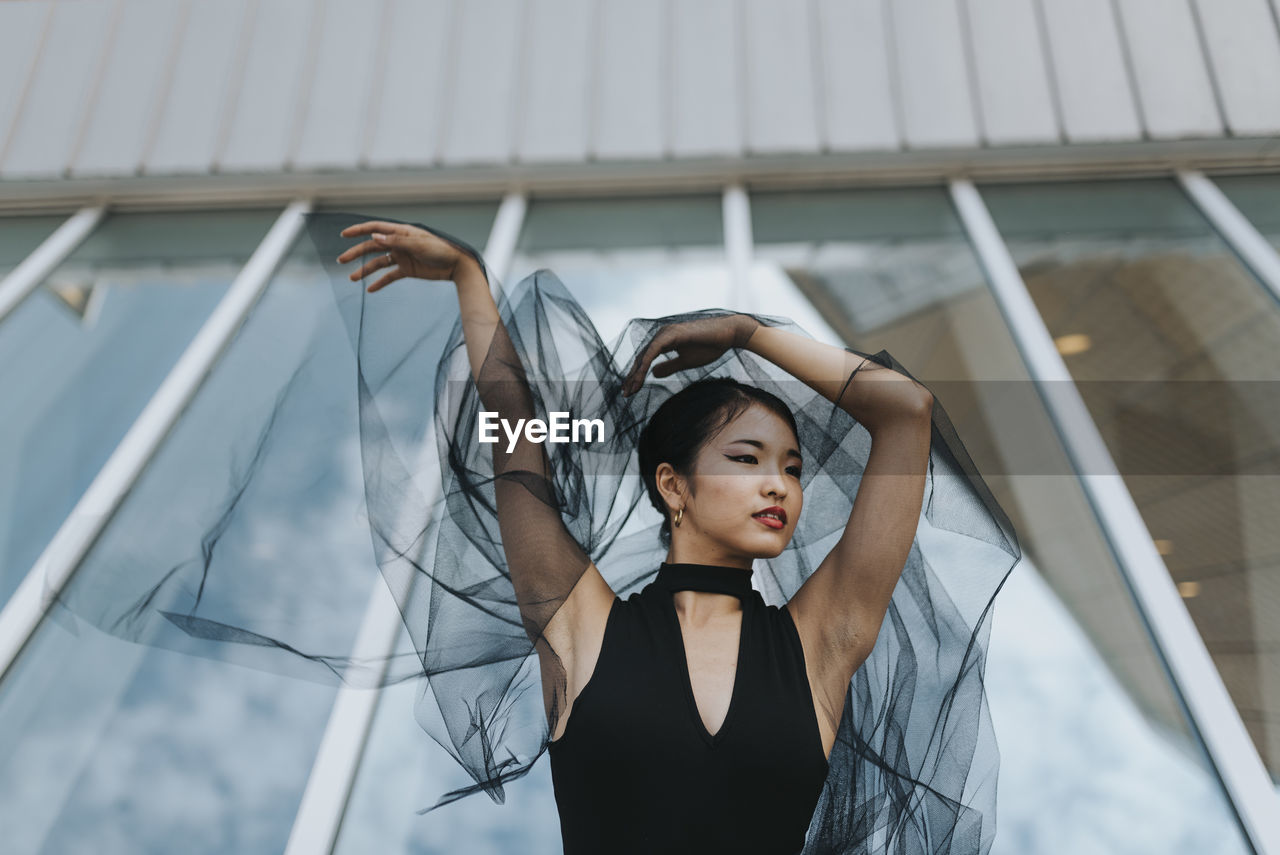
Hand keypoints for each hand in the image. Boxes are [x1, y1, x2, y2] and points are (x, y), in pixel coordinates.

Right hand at [336, 221, 472, 292]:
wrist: (456, 265)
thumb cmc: (440, 250)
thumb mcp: (417, 244)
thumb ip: (396, 241)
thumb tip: (374, 237)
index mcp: (401, 232)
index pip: (375, 229)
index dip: (359, 230)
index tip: (344, 234)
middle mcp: (398, 243)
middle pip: (372, 247)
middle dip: (356, 253)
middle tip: (341, 260)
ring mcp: (402, 257)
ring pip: (378, 263)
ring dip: (365, 270)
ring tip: (352, 278)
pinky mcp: (407, 270)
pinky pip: (390, 276)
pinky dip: (380, 282)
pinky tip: (370, 289)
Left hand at [621, 314, 758, 395]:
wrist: (728, 334)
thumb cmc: (710, 346)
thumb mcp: (686, 361)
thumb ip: (669, 366)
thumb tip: (653, 373)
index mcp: (664, 340)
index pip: (645, 360)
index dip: (636, 375)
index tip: (630, 391)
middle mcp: (661, 335)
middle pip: (641, 358)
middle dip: (632, 377)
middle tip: (625, 394)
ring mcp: (665, 333)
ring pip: (644, 355)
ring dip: (636, 374)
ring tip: (630, 390)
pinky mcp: (671, 334)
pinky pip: (653, 351)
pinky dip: (645, 364)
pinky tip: (640, 377)